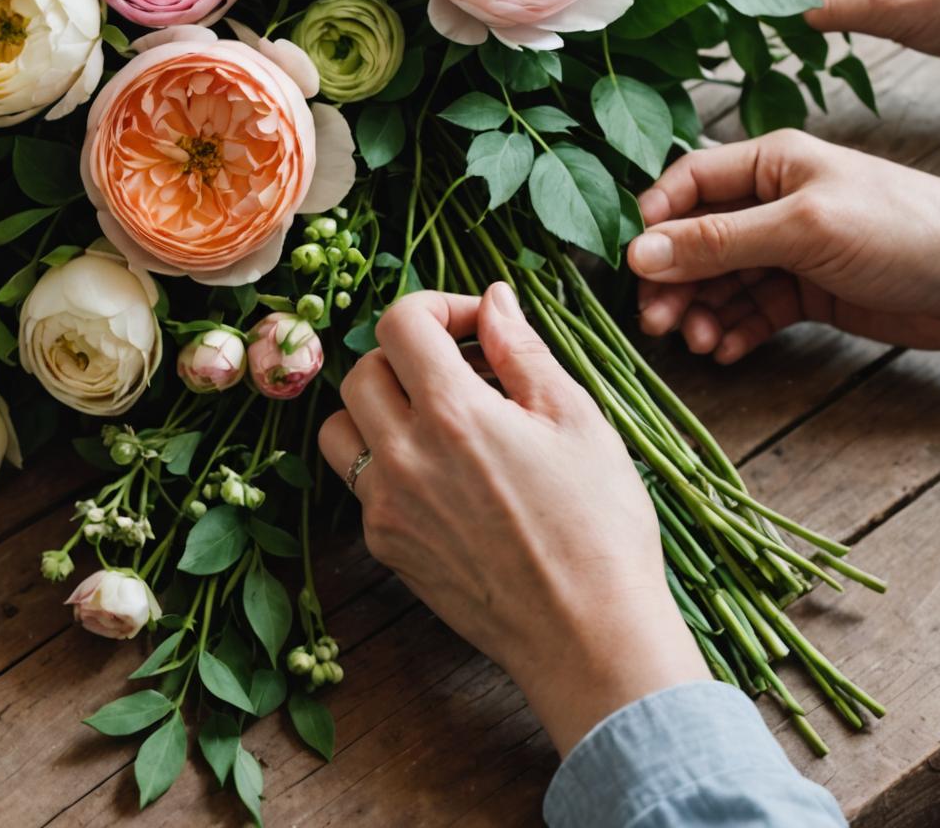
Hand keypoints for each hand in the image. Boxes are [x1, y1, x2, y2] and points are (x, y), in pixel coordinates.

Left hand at [318, 284, 706, 756]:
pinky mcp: (387, 548)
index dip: (438, 307)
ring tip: (438, 416)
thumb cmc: (599, 526)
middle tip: (463, 369)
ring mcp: (386, 507)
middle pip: (362, 368)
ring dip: (378, 406)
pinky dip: (387, 461)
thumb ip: (522, 350)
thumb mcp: (576, 419)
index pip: (400, 322)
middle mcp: (403, 456)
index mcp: (452, 413)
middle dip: (408, 354)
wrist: (588, 638)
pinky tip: (444, 473)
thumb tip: (493, 300)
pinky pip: (359, 484)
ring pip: (341, 426)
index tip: (478, 327)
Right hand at [629, 130, 939, 361]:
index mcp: (768, 163)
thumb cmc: (900, 228)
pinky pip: (754, 309)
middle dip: (673, 280)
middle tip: (656, 321)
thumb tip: (640, 253)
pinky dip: (736, 330)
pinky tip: (727, 350)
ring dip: (702, 311)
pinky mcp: (807, 291)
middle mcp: (771, 201)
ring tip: (698, 343)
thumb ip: (719, 242)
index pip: (687, 182)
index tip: (631, 264)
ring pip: (721, 280)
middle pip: (696, 239)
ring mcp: (788, 249)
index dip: (654, 221)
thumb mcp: (802, 229)